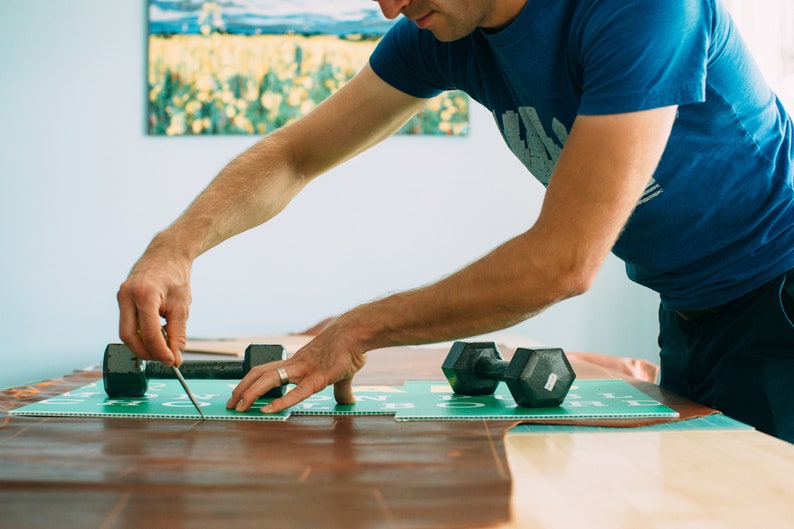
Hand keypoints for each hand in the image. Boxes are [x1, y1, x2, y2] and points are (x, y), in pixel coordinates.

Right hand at [117, 244, 191, 366]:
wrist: (167, 253)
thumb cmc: (176, 277)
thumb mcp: (182, 307)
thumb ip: (178, 333)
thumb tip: (175, 358)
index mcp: (144, 294)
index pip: (148, 332)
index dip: (160, 351)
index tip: (172, 362)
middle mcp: (127, 295)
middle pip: (128, 336)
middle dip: (146, 352)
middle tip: (165, 359)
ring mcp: (121, 296)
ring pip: (126, 332)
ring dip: (143, 344)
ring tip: (163, 346)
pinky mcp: (121, 299)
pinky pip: (127, 323)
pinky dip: (140, 333)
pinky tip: (157, 334)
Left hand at [226, 322, 366, 412]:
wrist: (356, 332)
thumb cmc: (349, 348)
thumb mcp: (341, 372)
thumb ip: (340, 389)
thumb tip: (347, 401)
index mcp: (298, 363)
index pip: (266, 371)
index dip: (249, 382)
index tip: (239, 394)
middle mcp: (296, 365)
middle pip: (260, 373)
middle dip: (242, 389)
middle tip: (231, 405)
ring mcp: (305, 370)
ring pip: (270, 379)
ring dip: (251, 393)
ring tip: (240, 408)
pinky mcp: (319, 378)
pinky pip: (297, 392)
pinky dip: (281, 402)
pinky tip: (267, 410)